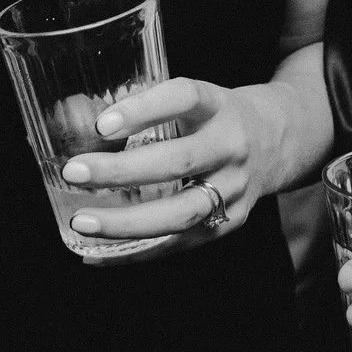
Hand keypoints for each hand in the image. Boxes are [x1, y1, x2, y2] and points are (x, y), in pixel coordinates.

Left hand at [58, 76, 293, 265]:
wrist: (279, 139)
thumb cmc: (216, 116)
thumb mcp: (195, 98)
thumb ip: (147, 108)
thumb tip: (71, 117)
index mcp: (219, 105)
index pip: (184, 98)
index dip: (144, 109)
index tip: (101, 124)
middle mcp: (232, 145)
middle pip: (178, 162)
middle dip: (121, 171)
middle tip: (74, 172)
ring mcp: (235, 188)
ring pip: (180, 212)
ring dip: (126, 222)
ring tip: (82, 221)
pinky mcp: (232, 221)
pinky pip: (181, 243)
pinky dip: (138, 252)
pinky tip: (98, 254)